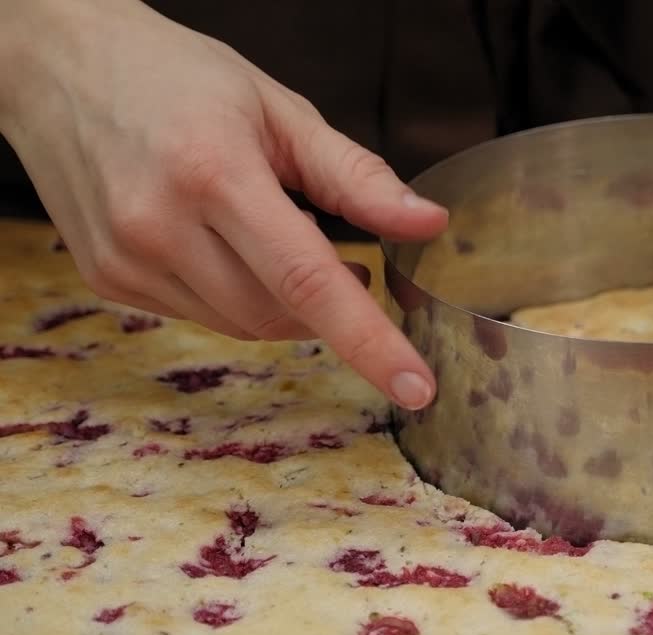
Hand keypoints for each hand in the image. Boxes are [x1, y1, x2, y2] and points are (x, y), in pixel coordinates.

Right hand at [0, 0, 446, 408]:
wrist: (58, 64)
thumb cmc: (174, 76)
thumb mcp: (279, 110)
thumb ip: (357, 176)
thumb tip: (428, 224)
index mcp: (214, 173)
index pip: (308, 280)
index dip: (369, 340)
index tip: (416, 386)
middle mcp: (160, 225)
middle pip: (280, 313)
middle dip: (323, 299)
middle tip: (327, 244)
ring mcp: (125, 260)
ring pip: (243, 325)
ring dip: (278, 297)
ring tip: (262, 225)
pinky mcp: (107, 280)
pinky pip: (202, 316)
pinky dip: (233, 292)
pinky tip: (217, 239)